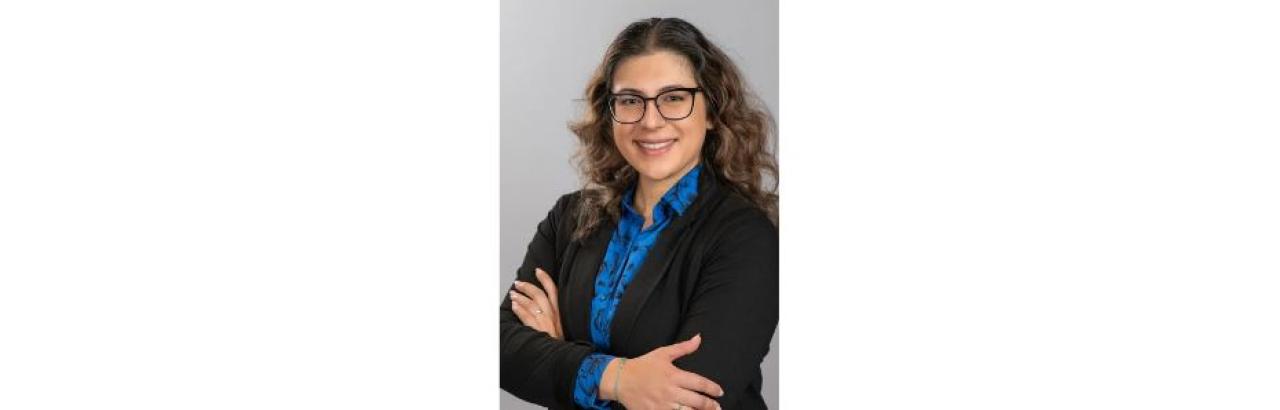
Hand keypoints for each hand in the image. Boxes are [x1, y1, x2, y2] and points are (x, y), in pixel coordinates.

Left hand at [509, 267, 563, 339]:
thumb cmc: (560, 343)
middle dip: (527, 287)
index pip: (553, 290)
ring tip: (513, 294)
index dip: (545, 279)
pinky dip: (519, 309)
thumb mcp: (562, 326)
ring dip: (520, 297)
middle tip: (518, 283)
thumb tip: (543, 305)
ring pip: (530, 304)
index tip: (538, 271)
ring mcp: (545, 322)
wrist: (561, 356)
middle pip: (538, 294)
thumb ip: (554, 315)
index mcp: (560, 312)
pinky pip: (526, 316)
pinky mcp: (537, 329)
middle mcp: (553, 315)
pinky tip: (514, 306)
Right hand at [603, 334, 723, 409]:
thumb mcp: (663, 353)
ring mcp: (662, 405)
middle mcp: (670, 391)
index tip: (719, 392)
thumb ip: (683, 348)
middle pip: (697, 401)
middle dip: (710, 405)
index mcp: (673, 375)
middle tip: (717, 407)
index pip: (699, 383)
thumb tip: (699, 338)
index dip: (712, 389)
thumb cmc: (643, 365)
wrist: (621, 379)